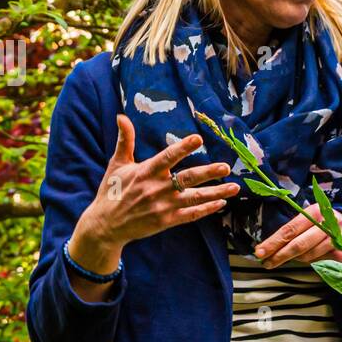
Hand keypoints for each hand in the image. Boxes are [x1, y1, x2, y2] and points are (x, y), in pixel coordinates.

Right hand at [81, 113, 241, 250]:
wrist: (106, 225)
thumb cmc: (111, 191)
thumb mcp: (116, 164)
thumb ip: (125, 140)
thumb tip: (121, 116)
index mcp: (146, 172)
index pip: (167, 157)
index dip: (183, 148)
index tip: (198, 138)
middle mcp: (157, 189)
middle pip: (187, 178)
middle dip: (208, 172)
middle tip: (226, 167)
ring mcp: (163, 206)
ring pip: (194, 198)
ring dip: (216, 193)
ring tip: (235, 187)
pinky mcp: (167, 221)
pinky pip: (191, 215)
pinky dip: (206, 209)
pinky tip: (221, 203)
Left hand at [254, 203, 341, 267]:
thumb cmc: (322, 223)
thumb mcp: (309, 217)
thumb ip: (293, 229)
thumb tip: (267, 246)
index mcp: (315, 211)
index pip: (290, 229)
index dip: (273, 242)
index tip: (259, 252)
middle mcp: (327, 224)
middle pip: (298, 245)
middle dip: (279, 256)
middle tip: (266, 263)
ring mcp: (336, 240)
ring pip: (307, 256)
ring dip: (293, 259)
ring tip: (283, 258)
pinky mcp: (341, 253)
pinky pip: (317, 262)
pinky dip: (308, 261)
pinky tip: (304, 257)